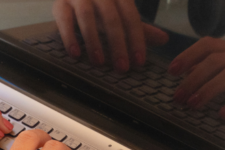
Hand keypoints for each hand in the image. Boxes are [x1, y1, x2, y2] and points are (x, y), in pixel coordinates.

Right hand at [52, 0, 167, 71]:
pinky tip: (75, 54)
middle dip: (118, 44)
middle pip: (111, 18)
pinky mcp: (59, 3)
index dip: (136, 39)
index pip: (131, 17)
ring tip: (99, 63)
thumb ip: (139, 28)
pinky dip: (69, 36)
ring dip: (94, 41)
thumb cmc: (100, 7)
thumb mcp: (120, 15)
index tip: (139, 62)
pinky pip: (64, 18)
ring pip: (86, 16)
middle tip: (122, 68)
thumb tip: (164, 39)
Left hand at [169, 38, 224, 118]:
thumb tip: (188, 71)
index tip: (172, 70)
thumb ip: (216, 65)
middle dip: (192, 79)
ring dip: (208, 89)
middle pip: (214, 62)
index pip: (208, 45)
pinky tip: (222, 114)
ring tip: (193, 104)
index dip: (188, 56)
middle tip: (178, 97)